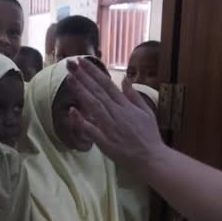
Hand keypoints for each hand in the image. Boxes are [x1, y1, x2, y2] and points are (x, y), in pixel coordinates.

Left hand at [66, 58, 167, 175]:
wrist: (151, 158)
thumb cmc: (149, 136)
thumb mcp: (146, 112)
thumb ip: (133, 95)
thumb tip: (125, 78)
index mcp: (126, 106)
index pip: (107, 84)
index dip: (94, 72)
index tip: (82, 62)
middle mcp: (116, 113)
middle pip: (97, 91)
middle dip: (83, 76)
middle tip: (70, 64)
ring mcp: (110, 127)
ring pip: (93, 106)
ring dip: (81, 91)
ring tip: (70, 78)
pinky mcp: (105, 142)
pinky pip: (91, 130)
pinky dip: (81, 120)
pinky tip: (71, 110)